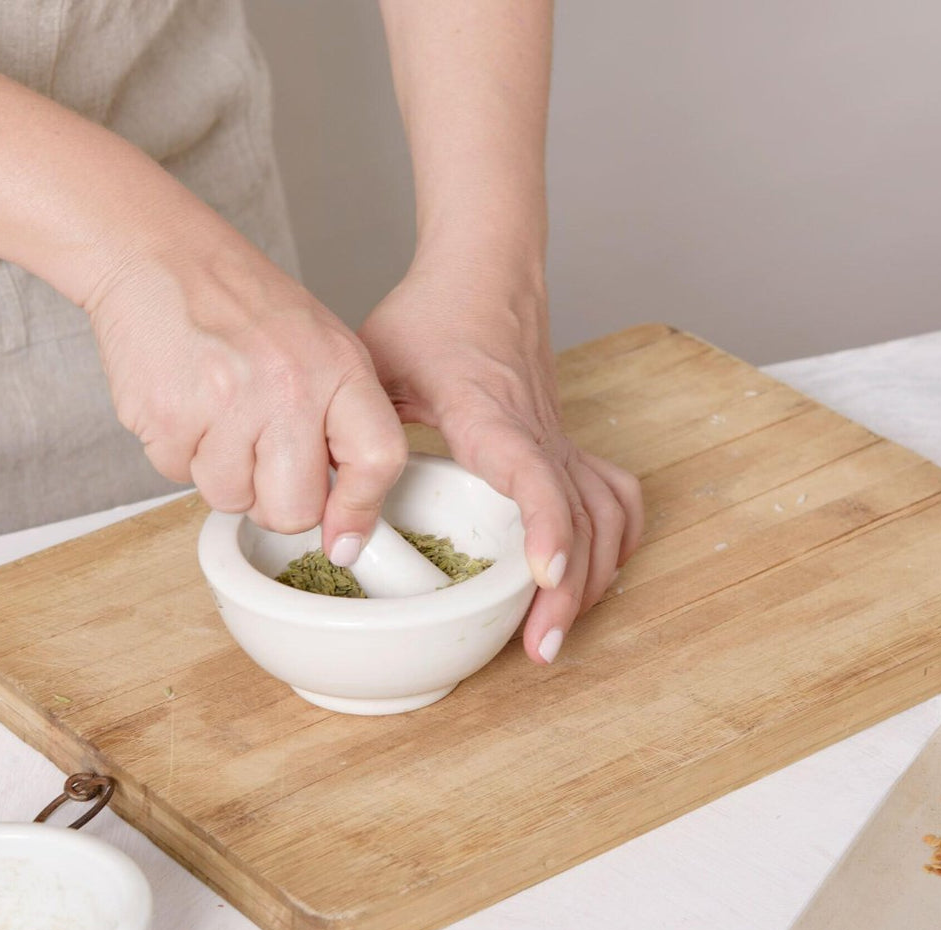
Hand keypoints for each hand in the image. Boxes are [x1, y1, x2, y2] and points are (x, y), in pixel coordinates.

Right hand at [87, 203, 407, 559]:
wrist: (157, 253)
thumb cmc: (239, 300)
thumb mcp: (317, 344)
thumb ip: (340, 420)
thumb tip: (345, 518)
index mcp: (338, 367)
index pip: (378, 460)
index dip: (361, 511)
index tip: (344, 538)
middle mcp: (289, 388)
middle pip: (296, 509)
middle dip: (276, 502)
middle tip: (259, 455)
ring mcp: (227, 405)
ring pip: (232, 500)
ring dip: (222, 473)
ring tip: (216, 412)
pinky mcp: (171, 418)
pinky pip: (179, 476)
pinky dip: (179, 451)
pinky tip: (184, 401)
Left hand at [359, 256, 643, 663]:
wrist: (487, 268)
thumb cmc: (430, 315)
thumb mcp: (373, 365)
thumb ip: (349, 436)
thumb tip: (326, 516)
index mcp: (490, 414)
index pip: (534, 474)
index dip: (546, 526)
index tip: (546, 577)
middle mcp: (539, 432)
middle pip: (583, 516)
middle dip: (570, 590)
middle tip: (538, 649)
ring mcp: (561, 438)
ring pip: (607, 514)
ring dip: (595, 576)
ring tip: (558, 631)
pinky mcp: (568, 440)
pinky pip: (613, 495)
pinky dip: (614, 541)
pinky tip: (591, 574)